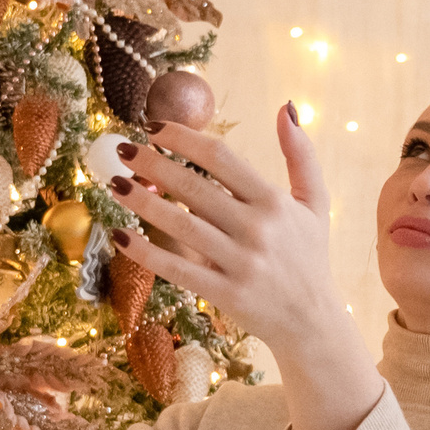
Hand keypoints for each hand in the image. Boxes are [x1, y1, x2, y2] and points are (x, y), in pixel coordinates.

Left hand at [113, 104, 382, 429]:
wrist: (313, 321)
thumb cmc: (309, 258)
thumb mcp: (315, 203)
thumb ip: (302, 155)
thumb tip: (286, 108)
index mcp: (273, 201)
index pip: (220, 158)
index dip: (183, 138)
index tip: (153, 127)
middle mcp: (256, 228)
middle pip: (193, 187)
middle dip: (152, 164)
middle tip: (122, 149)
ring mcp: (239, 262)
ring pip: (179, 225)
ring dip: (142, 202)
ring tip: (114, 184)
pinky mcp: (224, 293)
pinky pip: (176, 269)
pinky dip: (145, 252)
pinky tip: (119, 236)